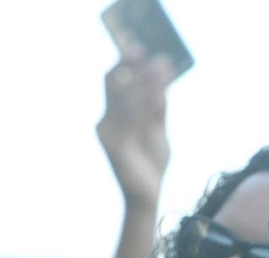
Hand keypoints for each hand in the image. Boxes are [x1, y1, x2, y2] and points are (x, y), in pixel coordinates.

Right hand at [96, 49, 175, 207]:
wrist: (146, 197)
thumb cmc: (150, 165)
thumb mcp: (157, 131)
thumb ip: (157, 110)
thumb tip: (161, 82)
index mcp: (111, 118)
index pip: (112, 83)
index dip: (123, 64)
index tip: (139, 49)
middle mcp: (105, 123)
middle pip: (116, 87)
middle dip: (135, 70)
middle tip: (156, 58)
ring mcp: (109, 134)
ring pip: (127, 100)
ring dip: (146, 82)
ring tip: (164, 70)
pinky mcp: (116, 147)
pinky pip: (133, 120)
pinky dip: (148, 104)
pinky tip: (162, 94)